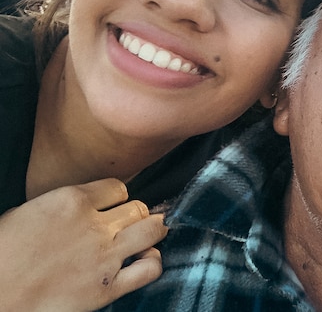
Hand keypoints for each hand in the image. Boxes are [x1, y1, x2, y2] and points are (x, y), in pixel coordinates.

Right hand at [0, 178, 167, 310]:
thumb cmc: (2, 255)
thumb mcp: (29, 212)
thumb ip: (65, 208)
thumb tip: (83, 209)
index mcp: (71, 200)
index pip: (118, 188)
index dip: (117, 199)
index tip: (112, 209)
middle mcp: (94, 225)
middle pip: (139, 208)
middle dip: (138, 215)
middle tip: (131, 225)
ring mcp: (105, 257)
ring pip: (153, 229)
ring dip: (153, 232)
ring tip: (146, 238)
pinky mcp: (107, 287)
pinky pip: (150, 269)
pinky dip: (152, 263)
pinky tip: (142, 262)